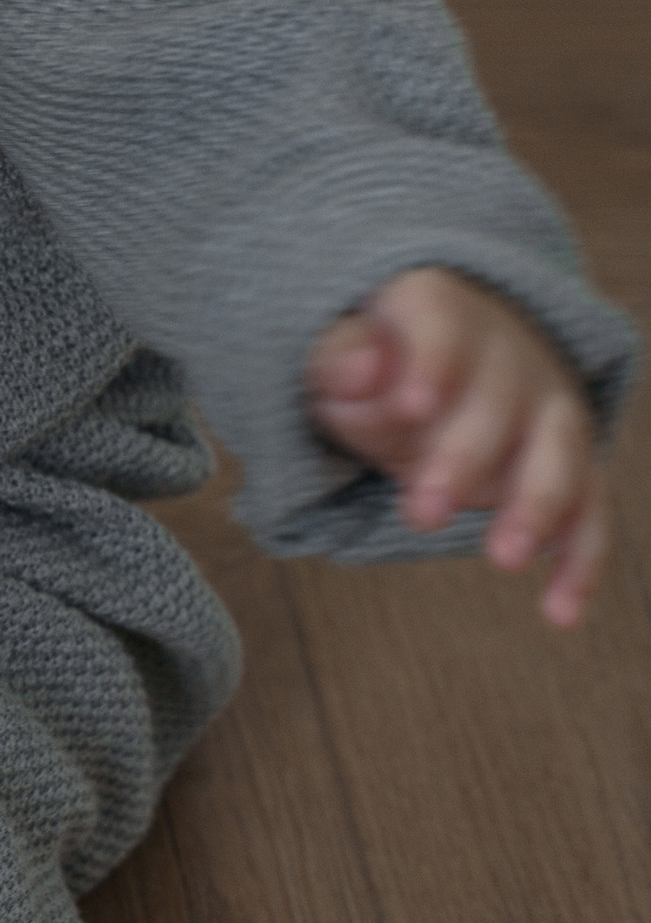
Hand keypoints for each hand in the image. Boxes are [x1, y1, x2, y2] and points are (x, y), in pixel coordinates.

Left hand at [307, 267, 608, 625]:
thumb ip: (339, 363)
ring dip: (537, 505)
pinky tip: (560, 611)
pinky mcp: (569, 466)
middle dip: (465, 458)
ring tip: (503, 558)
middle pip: (500, 399)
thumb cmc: (372, 365)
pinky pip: (588, 510)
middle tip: (423, 512)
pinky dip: (580, 561)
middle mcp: (509, 354)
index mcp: (440, 312)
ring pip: (561, 452)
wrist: (431, 367)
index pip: (441, 326)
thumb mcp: (333, 358)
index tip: (413, 404)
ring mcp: (547, 408)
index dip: (432, 362)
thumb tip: (366, 369)